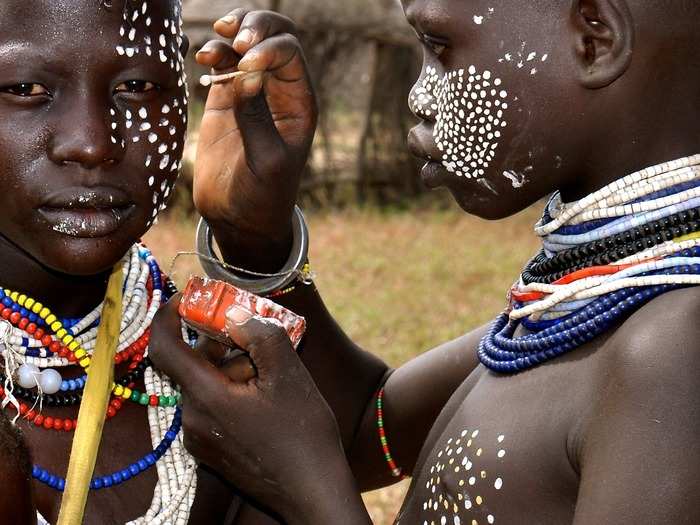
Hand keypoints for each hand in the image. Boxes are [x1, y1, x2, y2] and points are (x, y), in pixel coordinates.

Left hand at [148, 299, 364, 523]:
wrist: (312, 491)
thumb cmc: (303, 433)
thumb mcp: (288, 373)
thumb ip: (259, 335)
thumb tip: (235, 314)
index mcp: (206, 397)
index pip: (164, 347)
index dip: (169, 315)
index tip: (188, 298)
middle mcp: (193, 420)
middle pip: (193, 366)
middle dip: (221, 345)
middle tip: (256, 336)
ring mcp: (200, 440)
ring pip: (206, 387)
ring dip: (231, 370)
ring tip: (271, 373)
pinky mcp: (212, 452)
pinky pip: (212, 408)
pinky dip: (231, 392)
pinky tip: (265, 397)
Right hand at [193, 9, 317, 260]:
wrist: (239, 218)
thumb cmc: (263, 196)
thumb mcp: (266, 161)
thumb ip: (256, 118)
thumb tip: (246, 74)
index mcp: (299, 103)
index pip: (289, 53)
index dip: (268, 47)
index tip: (245, 62)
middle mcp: (279, 91)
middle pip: (274, 36)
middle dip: (254, 26)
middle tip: (232, 36)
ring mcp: (251, 93)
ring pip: (247, 44)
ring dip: (231, 34)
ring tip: (211, 47)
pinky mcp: (225, 102)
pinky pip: (222, 64)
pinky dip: (213, 53)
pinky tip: (202, 60)